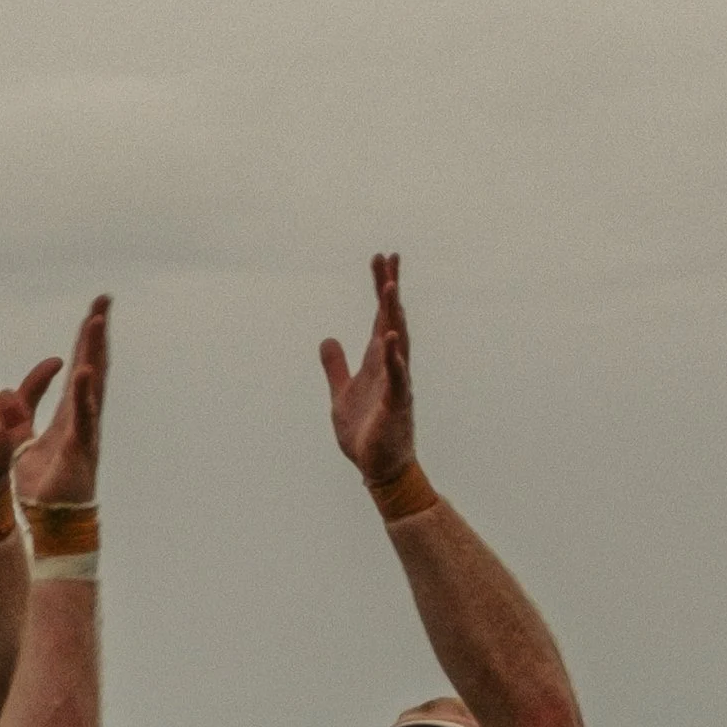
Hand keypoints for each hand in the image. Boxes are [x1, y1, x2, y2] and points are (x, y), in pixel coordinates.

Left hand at [14, 295, 109, 514]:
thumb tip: (7, 392)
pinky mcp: (80, 446)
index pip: (79, 368)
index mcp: (69, 412)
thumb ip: (20, 416)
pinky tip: (87, 370)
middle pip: (94, 365)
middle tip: (103, 300)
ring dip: (96, 351)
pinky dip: (86, 393)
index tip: (92, 312)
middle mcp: (83, 414)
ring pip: (93, 383)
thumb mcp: (25, 441)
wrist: (54, 519)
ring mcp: (85, 429)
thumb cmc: (44, 485)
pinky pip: (83, 415)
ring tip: (96, 321)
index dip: (85, 340)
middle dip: (97, 333)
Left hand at [319, 251, 415, 490]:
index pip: (381, 317)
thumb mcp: (340, 394)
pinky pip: (397, 377)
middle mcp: (390, 367)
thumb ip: (336, 366)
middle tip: (389, 258)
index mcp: (377, 362)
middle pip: (392, 320)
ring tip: (390, 288)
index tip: (382, 260)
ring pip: (398, 342)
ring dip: (394, 315)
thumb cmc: (364, 432)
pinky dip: (395, 357)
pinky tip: (392, 338)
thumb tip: (327, 339)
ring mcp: (396, 384)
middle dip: (390, 289)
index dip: (381, 288)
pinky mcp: (396, 405)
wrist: (376, 468)